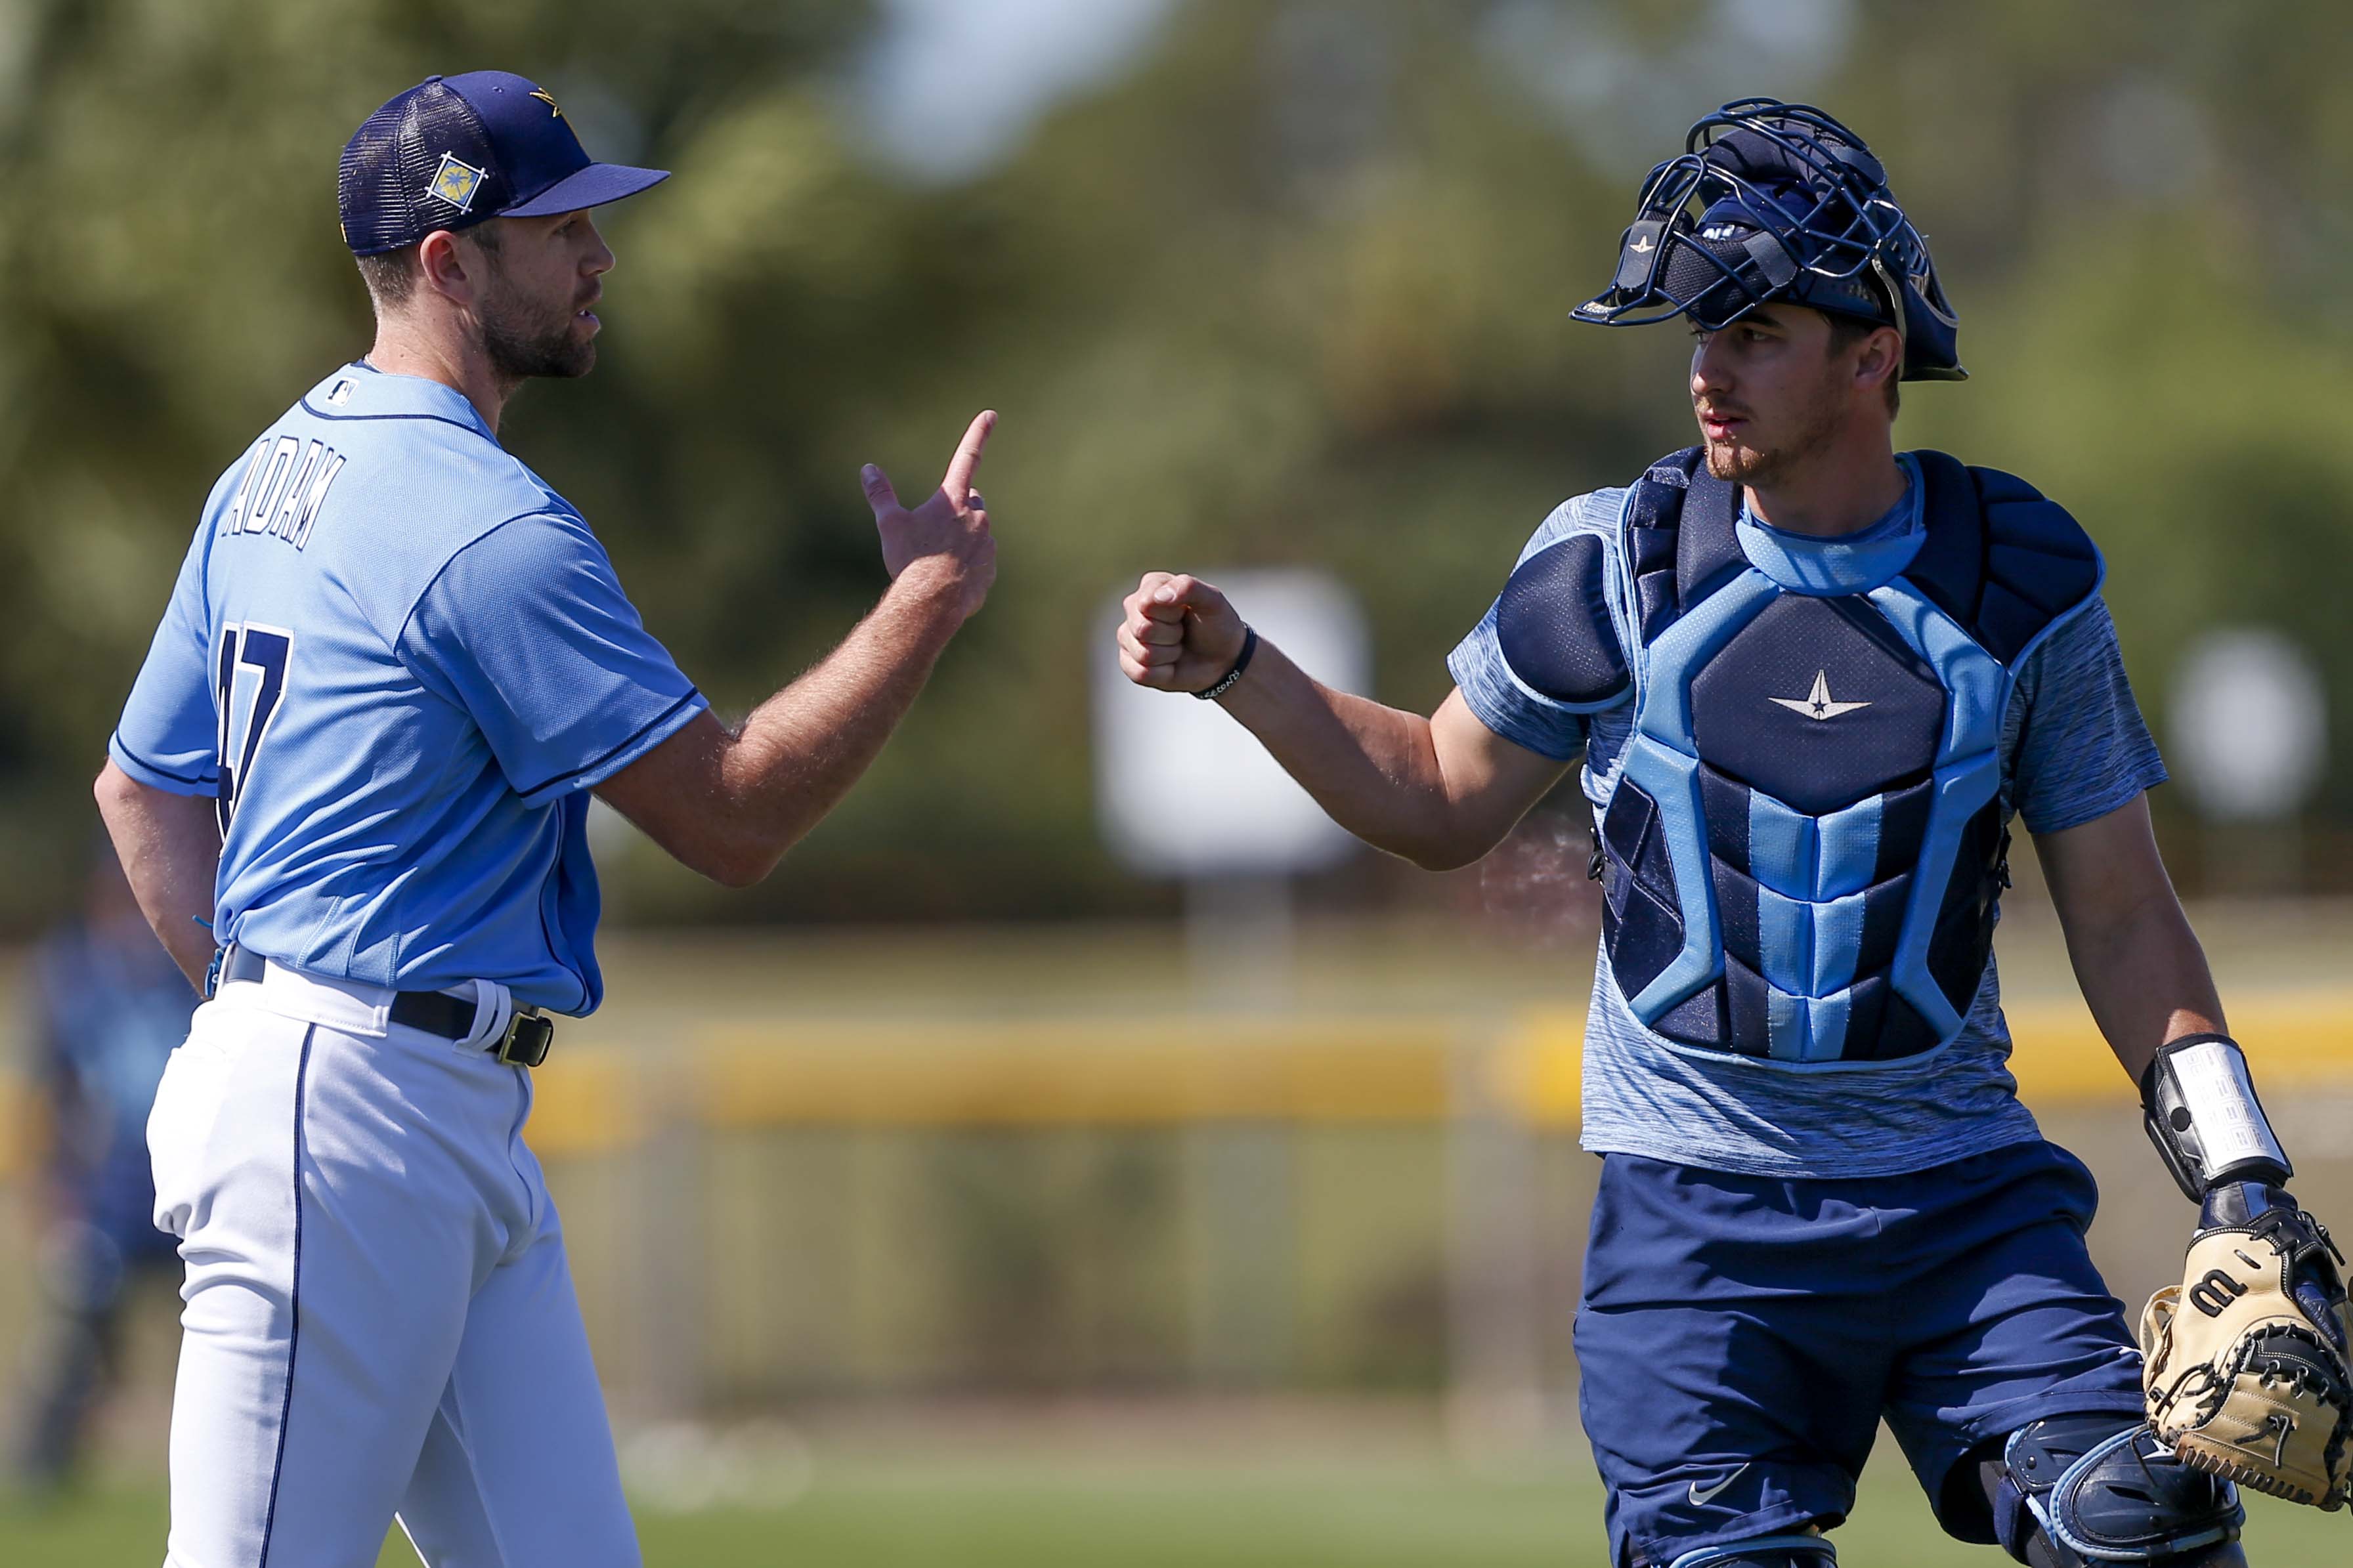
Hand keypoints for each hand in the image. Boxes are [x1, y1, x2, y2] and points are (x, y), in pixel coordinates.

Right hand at [863, 409, 996, 621]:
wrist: (933, 602)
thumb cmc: (911, 560)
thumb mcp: (890, 524)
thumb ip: (880, 494)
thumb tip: (868, 469)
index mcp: (953, 499)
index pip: (967, 457)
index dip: (979, 433)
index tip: (991, 414)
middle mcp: (977, 516)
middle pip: (971, 501)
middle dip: (958, 509)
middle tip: (933, 530)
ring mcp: (987, 543)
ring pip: (976, 533)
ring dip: (961, 540)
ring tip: (936, 560)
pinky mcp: (990, 569)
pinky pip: (979, 562)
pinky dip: (966, 566)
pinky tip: (947, 579)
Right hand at [1117, 571, 1247, 693]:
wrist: (1222, 659)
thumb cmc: (1215, 625)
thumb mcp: (1212, 601)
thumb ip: (1188, 587)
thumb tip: (1158, 597)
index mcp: (1151, 585)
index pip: (1147, 604)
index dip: (1172, 615)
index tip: (1186, 613)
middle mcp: (1134, 608)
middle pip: (1142, 629)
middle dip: (1172, 636)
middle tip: (1183, 632)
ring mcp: (1128, 635)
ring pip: (1143, 654)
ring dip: (1169, 655)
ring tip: (1178, 647)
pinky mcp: (1129, 662)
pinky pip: (1139, 673)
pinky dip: (1163, 674)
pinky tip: (1170, 665)